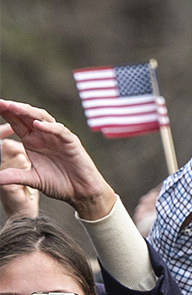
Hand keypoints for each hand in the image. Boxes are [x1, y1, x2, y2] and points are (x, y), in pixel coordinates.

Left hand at [0, 101, 115, 219]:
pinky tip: (38, 125)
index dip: (6, 114)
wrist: (80, 191)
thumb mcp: (32, 180)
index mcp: (32, 141)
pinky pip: (60, 131)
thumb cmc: (59, 183)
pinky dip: (49, 127)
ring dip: (28, 112)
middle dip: (14, 109)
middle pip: (27, 117)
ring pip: (43, 119)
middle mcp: (43, 136)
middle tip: (1, 103)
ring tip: (14, 107)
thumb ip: (15, 176)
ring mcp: (57, 137)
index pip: (17, 123)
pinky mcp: (71, 142)